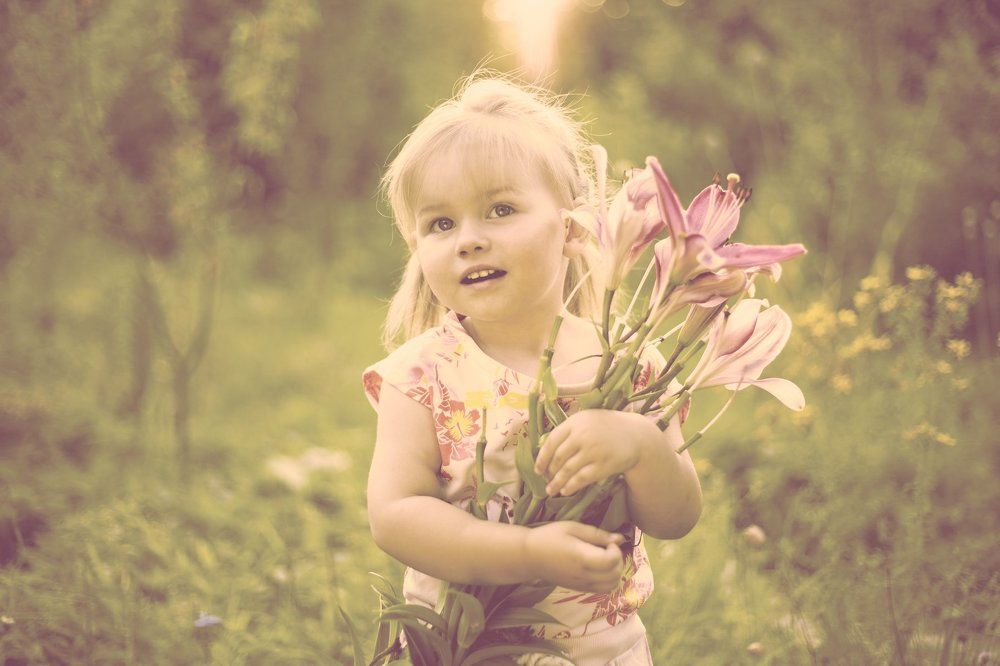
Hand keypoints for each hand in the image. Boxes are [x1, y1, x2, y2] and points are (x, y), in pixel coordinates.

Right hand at [524, 521, 624, 592]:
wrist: (529, 556)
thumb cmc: (549, 537)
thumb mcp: (572, 528)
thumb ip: (597, 534)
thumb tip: (619, 538)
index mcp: (583, 558)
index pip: (612, 561)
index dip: (615, 550)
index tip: (606, 542)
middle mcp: (584, 575)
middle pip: (615, 575)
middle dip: (618, 561)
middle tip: (607, 549)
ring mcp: (582, 585)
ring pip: (611, 586)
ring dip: (614, 572)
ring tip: (604, 559)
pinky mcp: (579, 590)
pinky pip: (602, 590)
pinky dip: (607, 580)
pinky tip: (597, 567)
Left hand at [534, 410, 654, 496]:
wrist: (636, 435)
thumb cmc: (607, 428)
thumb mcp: (587, 420)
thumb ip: (569, 430)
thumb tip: (545, 450)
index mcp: (576, 422)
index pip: (551, 441)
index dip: (542, 458)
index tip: (538, 469)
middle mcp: (582, 435)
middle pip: (558, 457)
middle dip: (550, 472)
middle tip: (546, 481)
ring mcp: (593, 451)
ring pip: (567, 470)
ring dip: (557, 483)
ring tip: (551, 490)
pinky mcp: (603, 465)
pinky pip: (582, 478)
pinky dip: (571, 486)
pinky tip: (566, 491)